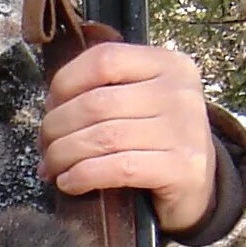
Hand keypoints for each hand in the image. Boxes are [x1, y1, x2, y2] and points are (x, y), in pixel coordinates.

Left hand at [38, 41, 217, 234]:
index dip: (64, 85)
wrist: (199, 186)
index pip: (103, 60)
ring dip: (64, 155)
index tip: (50, 109)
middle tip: (46, 148)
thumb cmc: (155, 141)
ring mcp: (185, 130)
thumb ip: (102, 91)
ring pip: (103, 137)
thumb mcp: (138, 102)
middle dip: (57, 128)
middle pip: (96, 103)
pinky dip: (84, 176)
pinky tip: (70, 183)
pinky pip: (118, 168)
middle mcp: (180, 92)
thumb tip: (49, 110)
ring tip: (53, 168)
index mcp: (167, 64)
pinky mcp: (183, 168)